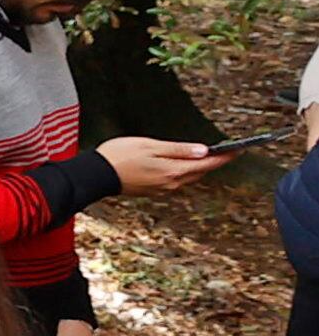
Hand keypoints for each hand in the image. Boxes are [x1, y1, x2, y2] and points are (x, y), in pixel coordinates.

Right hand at [101, 136, 232, 195]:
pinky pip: (175, 181)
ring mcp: (162, 188)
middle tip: (225, 152)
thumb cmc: (119, 157)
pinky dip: (183, 172)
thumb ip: (178, 149)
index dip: (225, 156)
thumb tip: (203, 150)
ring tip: (205, 156)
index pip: (207, 163)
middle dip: (213, 162)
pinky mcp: (153, 190)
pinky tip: (180, 165)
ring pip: (188, 177)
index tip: (238, 150)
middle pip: (200, 171)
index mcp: (173, 170)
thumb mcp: (151, 146)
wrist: (96, 175)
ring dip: (198, 167)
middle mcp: (172, 183)